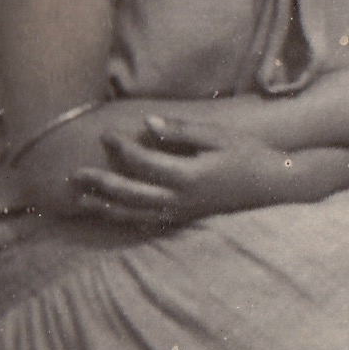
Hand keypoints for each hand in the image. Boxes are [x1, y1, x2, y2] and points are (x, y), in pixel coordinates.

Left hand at [79, 118, 282, 227]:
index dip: (121, 148)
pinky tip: (111, 214)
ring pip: (135, 214)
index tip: (105, 134)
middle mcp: (180, 200)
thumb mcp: (219, 136)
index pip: (144, 162)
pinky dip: (126, 219)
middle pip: (130, 194)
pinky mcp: (185, 220)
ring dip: (106, 207)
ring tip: (80, 200)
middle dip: (100, 184)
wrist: (274, 186)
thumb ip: (183, 132)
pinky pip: (148, 223)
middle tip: (74, 175)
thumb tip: (147, 125)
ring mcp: (182, 214)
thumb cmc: (249, 154)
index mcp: (188, 176)